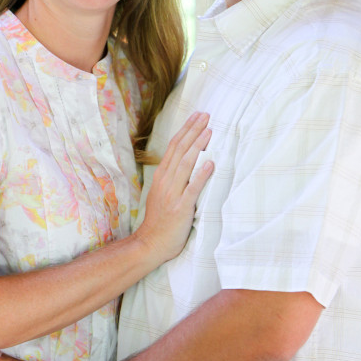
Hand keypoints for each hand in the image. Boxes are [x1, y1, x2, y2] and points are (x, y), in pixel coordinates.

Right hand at [135, 111, 212, 263]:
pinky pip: (192, 189)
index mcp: (161, 176)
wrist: (150, 244)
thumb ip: (173, 178)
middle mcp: (166, 181)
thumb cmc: (159, 221)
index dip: (186, 130)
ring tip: (209, 131)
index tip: (197, 116)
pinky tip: (210, 163)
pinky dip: (201, 175)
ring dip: (197, 146)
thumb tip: (188, 162)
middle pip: (180, 150)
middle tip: (206, 115)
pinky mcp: (180, 208)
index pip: (174, 146)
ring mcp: (172, 194)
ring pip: (185, 164)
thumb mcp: (162, 194)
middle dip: (193, 131)